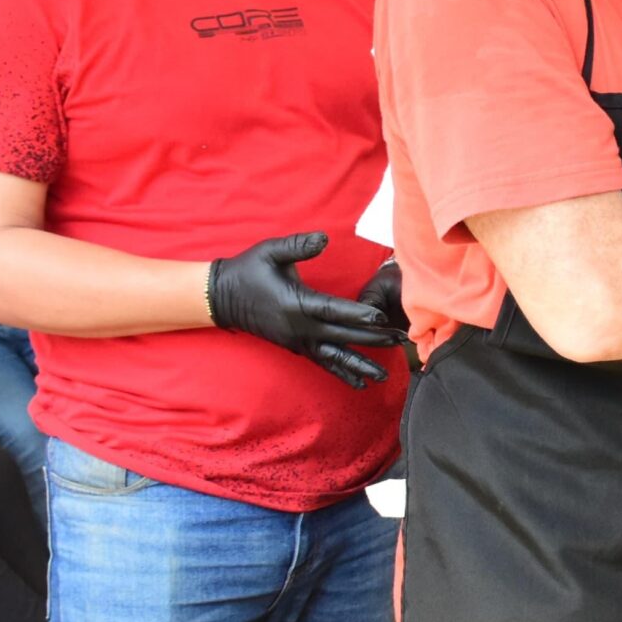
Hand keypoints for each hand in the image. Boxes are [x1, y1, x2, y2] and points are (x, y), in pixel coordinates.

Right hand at [207, 233, 400, 387]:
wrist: (222, 297)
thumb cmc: (249, 269)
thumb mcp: (271, 251)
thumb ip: (298, 245)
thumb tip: (324, 238)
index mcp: (297, 303)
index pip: (333, 310)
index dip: (357, 314)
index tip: (380, 318)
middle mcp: (300, 328)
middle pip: (342, 336)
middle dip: (372, 339)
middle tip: (399, 340)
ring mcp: (298, 341)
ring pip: (334, 357)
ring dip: (360, 365)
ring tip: (383, 376)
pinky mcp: (296, 348)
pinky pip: (323, 363)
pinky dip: (341, 372)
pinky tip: (359, 383)